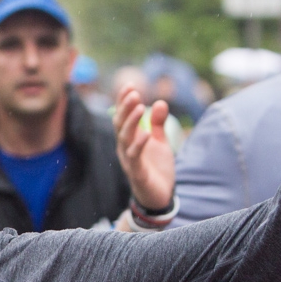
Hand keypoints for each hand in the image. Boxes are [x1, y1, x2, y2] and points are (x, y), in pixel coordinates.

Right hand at [112, 86, 174, 212]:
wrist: (159, 197)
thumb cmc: (156, 168)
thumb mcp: (160, 142)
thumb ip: (158, 124)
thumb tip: (160, 102)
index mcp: (129, 140)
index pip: (122, 117)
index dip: (123, 101)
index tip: (130, 85)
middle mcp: (124, 148)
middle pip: (120, 124)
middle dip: (125, 107)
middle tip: (134, 92)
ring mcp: (129, 160)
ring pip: (124, 138)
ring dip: (131, 121)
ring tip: (139, 106)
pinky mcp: (137, 172)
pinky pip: (135, 156)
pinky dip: (139, 144)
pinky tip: (146, 133)